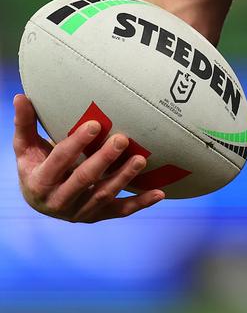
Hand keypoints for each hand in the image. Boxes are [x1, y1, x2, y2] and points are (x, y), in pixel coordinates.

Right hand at [13, 94, 164, 222]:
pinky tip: (159, 193)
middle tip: (122, 139)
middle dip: (104, 161)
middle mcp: (59, 201)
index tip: (96, 124)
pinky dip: (140, 203)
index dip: (77, 144)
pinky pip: (120, 211)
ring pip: (103, 196)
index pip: (59, 161)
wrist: (40, 200)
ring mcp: (79, 212)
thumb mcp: (24, 147)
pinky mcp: (97, 217)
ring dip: (123, 179)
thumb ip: (24, 123)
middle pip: (84, 180)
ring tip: (140, 159)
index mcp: (40, 182)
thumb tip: (20, 95)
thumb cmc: (34, 165)